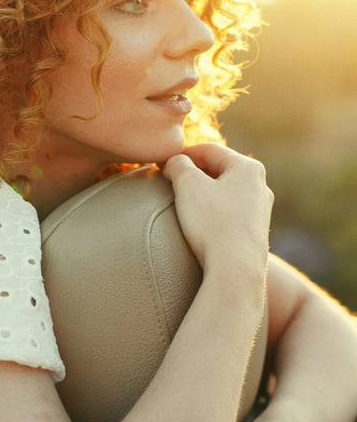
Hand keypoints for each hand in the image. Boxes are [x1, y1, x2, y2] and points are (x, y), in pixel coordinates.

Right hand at [162, 143, 272, 274]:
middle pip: (219, 169)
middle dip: (193, 173)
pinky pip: (230, 212)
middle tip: (169, 181)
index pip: (208, 150)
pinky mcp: (255, 232)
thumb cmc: (213, 224)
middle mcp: (260, 186)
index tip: (161, 164)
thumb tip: (174, 162)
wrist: (236, 271)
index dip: (181, 154)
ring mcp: (260, 211)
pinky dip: (212, 210)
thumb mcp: (187, 185)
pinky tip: (199, 222)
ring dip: (202, 192)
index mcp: (248, 167)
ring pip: (225, 191)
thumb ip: (178, 164)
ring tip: (181, 202)